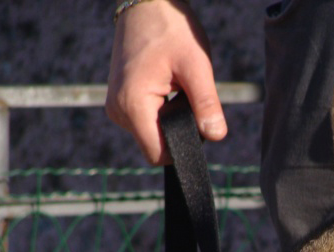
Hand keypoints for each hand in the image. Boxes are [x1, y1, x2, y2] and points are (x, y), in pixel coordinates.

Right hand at [106, 0, 226, 164]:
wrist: (147, 3)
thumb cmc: (171, 29)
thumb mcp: (197, 66)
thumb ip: (207, 105)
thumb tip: (217, 136)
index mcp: (133, 105)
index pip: (158, 155)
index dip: (182, 149)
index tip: (197, 125)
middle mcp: (118, 111)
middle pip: (156, 146)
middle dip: (178, 131)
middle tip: (187, 96)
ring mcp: (116, 107)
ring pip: (152, 135)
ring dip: (170, 120)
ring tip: (176, 86)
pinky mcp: (120, 101)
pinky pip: (146, 122)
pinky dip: (162, 112)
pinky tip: (167, 87)